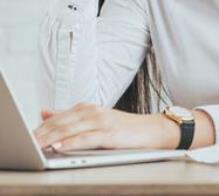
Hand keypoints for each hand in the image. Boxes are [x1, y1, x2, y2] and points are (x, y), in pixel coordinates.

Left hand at [33, 103, 178, 151]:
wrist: (153, 130)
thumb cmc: (125, 128)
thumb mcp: (96, 119)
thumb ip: (70, 116)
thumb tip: (44, 112)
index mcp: (87, 108)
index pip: (57, 118)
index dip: (40, 128)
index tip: (26, 136)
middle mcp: (92, 112)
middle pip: (60, 123)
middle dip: (41, 134)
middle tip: (27, 142)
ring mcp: (101, 121)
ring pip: (70, 130)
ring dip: (51, 138)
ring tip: (37, 145)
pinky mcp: (109, 133)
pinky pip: (86, 138)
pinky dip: (71, 143)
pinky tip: (59, 147)